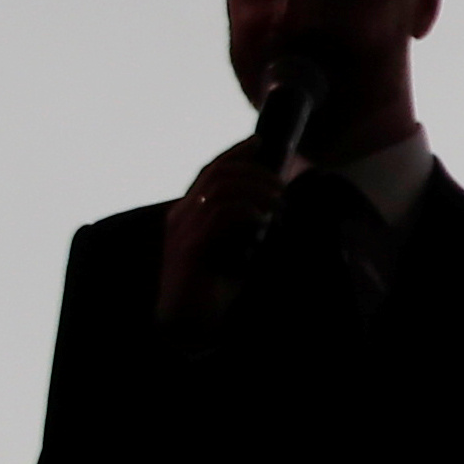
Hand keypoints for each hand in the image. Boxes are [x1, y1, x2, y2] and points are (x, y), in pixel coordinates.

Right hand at [156, 133, 295, 321]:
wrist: (189, 322)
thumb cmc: (213, 288)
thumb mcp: (230, 248)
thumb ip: (241, 226)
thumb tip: (274, 207)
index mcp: (187, 212)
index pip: (209, 170)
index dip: (235, 152)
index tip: (260, 141)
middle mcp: (181, 216)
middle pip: (217, 173)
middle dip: (255, 172)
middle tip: (282, 186)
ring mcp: (184, 230)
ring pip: (221, 190)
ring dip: (257, 191)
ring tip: (279, 204)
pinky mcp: (192, 248)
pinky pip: (220, 215)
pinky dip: (248, 212)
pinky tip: (265, 221)